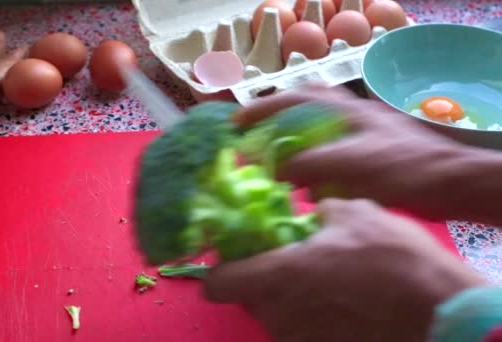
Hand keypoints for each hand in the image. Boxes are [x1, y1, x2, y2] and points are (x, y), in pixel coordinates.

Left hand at [204, 199, 484, 341]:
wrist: (441, 313)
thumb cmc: (392, 258)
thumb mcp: (356, 214)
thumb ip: (320, 212)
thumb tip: (313, 213)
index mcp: (276, 276)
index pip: (216, 284)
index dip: (222, 269)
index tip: (237, 255)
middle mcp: (279, 315)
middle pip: (248, 299)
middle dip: (261, 279)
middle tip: (290, 260)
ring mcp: (300, 339)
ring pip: (276, 316)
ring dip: (288, 298)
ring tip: (323, 281)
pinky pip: (302, 331)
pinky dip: (311, 317)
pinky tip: (341, 302)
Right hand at [232, 84, 501, 223]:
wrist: (448, 183)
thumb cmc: (400, 168)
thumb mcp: (349, 165)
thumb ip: (308, 164)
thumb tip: (272, 170)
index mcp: (342, 108)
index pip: (291, 98)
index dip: (259, 109)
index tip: (234, 124)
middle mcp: (348, 113)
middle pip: (302, 103)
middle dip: (275, 115)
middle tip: (253, 134)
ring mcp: (358, 131)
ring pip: (315, 126)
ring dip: (291, 136)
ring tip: (272, 157)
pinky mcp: (366, 152)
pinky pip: (328, 149)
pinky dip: (311, 159)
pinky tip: (306, 181)